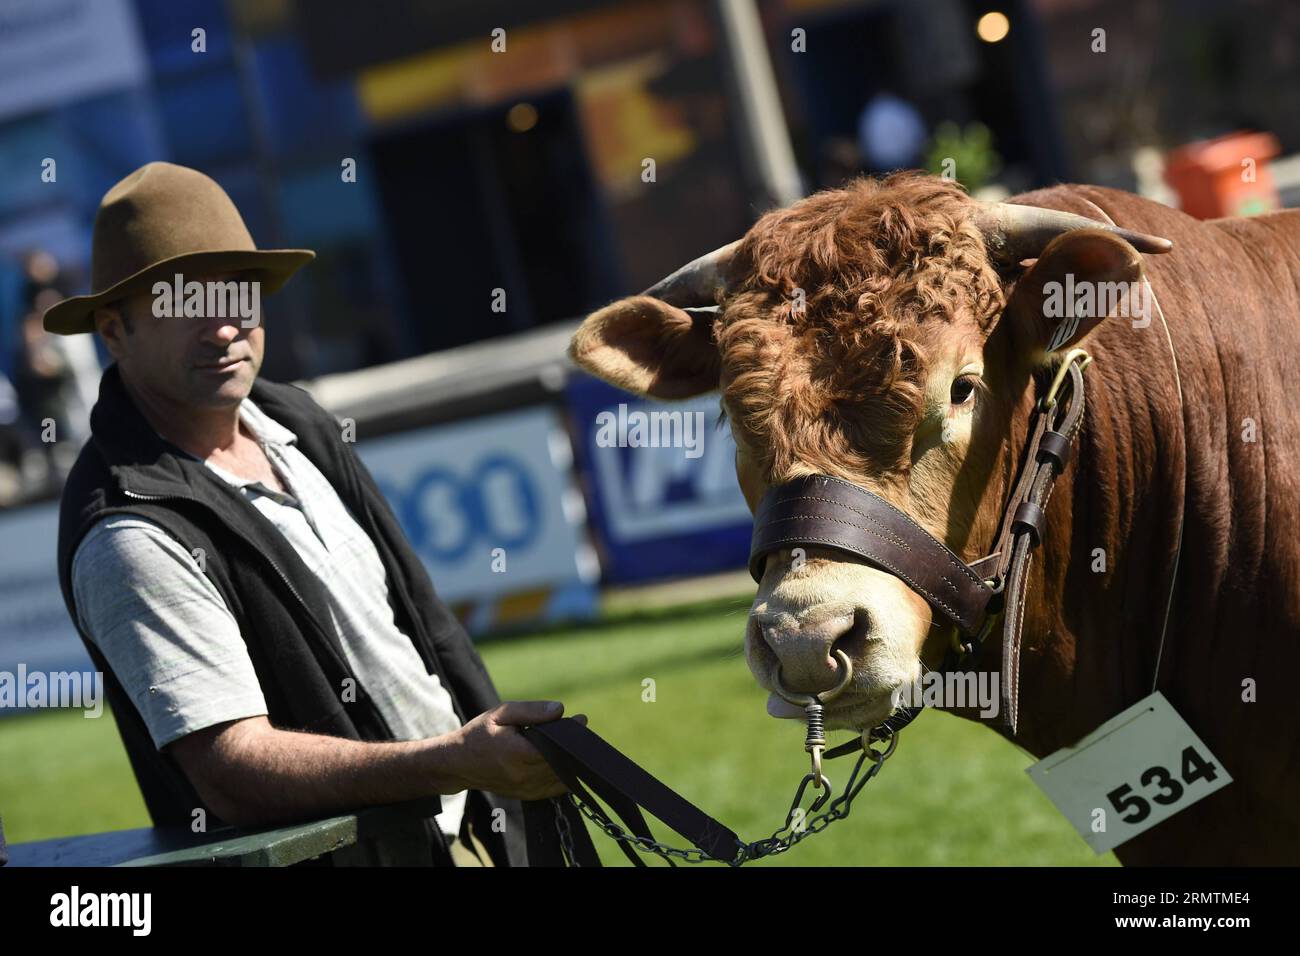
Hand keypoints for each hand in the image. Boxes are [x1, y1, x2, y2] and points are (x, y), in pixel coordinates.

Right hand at [446, 701, 586, 799]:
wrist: (459, 764)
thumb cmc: (479, 734)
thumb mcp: (501, 714)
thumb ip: (531, 711)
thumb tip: (559, 709)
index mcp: (517, 754)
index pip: (555, 748)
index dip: (570, 734)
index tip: (581, 719)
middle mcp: (523, 776)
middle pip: (561, 763)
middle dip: (572, 746)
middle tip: (576, 729)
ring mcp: (526, 790)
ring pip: (561, 777)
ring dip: (569, 761)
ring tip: (568, 742)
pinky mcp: (527, 796)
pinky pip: (555, 788)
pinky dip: (563, 775)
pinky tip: (562, 760)